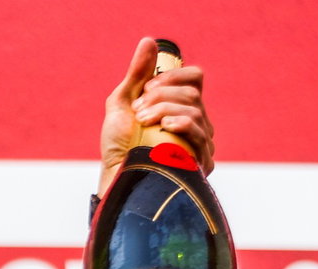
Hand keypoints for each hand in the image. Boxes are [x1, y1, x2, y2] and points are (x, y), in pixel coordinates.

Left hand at [99, 37, 215, 195]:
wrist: (116, 178)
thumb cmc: (119, 145)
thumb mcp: (122, 105)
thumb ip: (136, 74)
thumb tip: (148, 41)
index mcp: (181, 106)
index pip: (194, 78)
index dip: (173, 76)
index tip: (147, 87)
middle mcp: (196, 122)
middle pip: (192, 93)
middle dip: (161, 97)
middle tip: (138, 112)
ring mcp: (200, 142)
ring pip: (195, 111)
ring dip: (165, 110)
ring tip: (143, 122)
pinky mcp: (200, 163)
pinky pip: (199, 134)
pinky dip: (182, 124)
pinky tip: (167, 126)